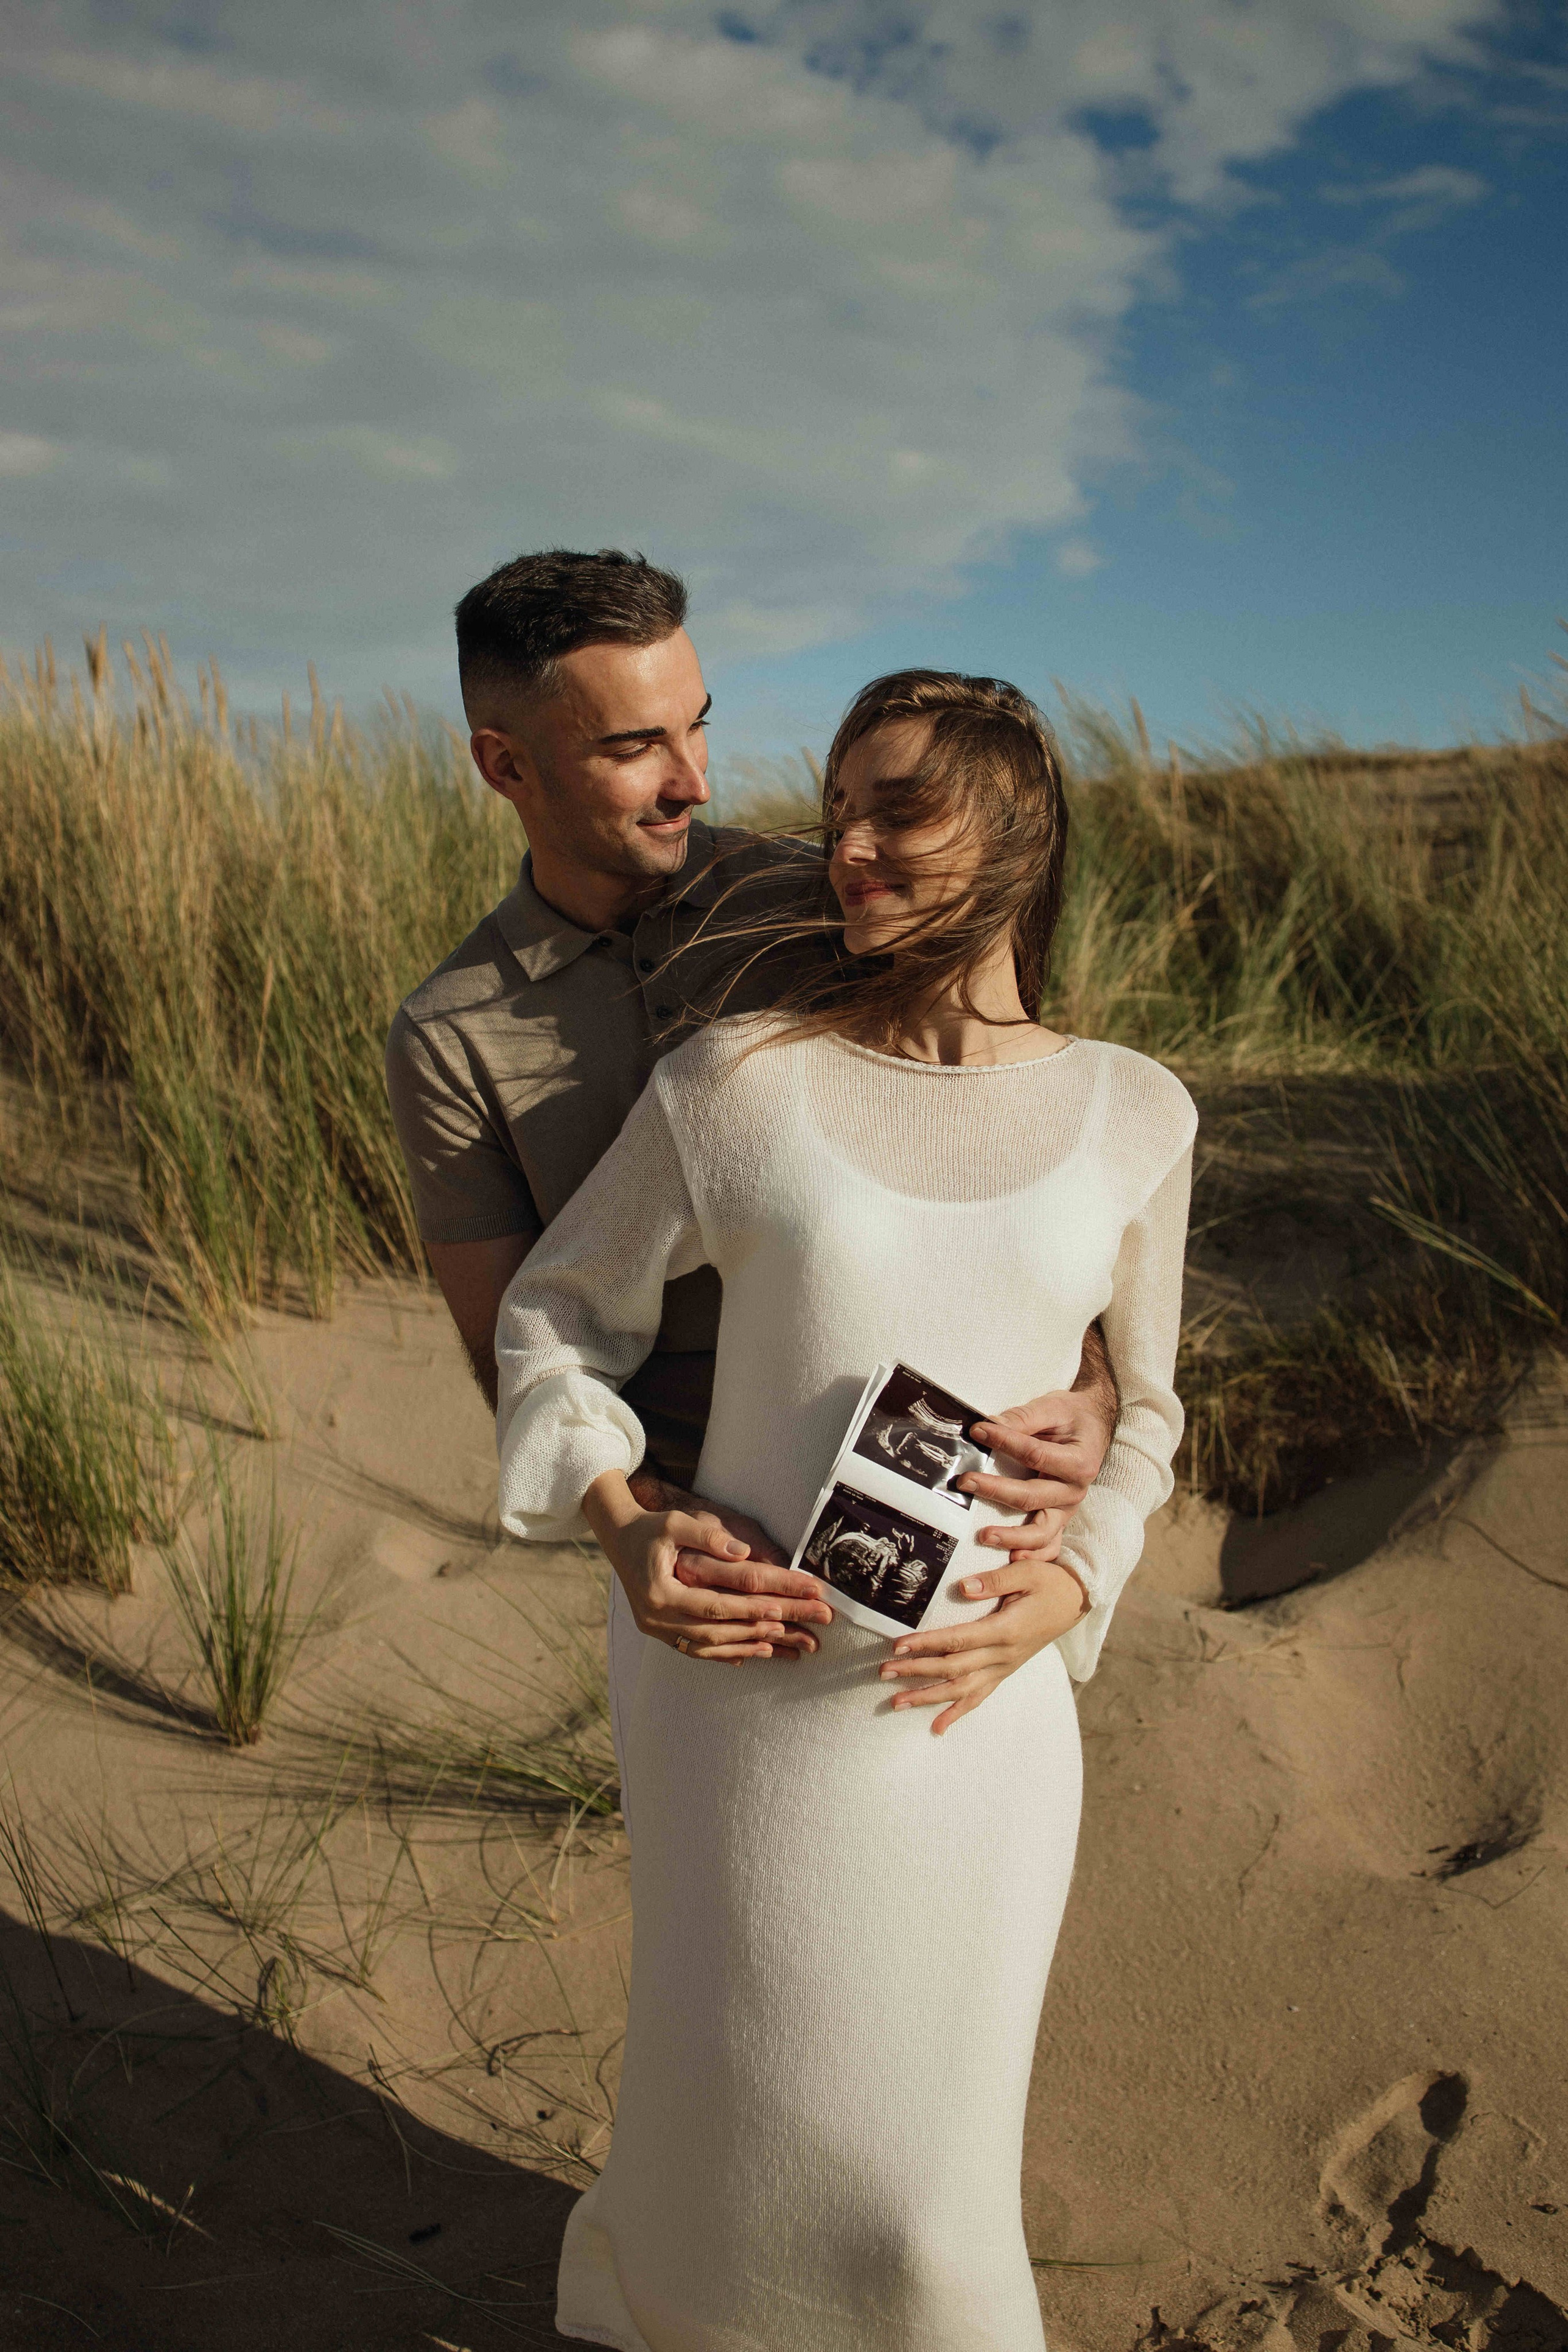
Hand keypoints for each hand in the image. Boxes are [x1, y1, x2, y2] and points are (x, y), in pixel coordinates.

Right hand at [585, 1471, 832, 1663]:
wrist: (618, 1541)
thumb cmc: (649, 1528)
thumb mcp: (675, 1522)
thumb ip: (707, 1536)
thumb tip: (744, 1552)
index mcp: (660, 1592)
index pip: (717, 1602)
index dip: (751, 1606)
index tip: (784, 1605)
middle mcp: (657, 1617)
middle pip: (719, 1628)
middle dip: (761, 1629)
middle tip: (800, 1629)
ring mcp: (657, 1629)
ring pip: (709, 1645)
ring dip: (747, 1645)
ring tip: (783, 1643)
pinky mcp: (660, 1633)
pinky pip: (697, 1650)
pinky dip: (727, 1653)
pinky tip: (753, 1653)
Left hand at [877, 1553, 1089, 1735]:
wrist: (1075, 1601)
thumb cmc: (1049, 1582)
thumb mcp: (1026, 1573)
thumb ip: (994, 1580)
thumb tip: (962, 1588)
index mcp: (1005, 1630)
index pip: (957, 1640)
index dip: (926, 1644)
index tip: (898, 1646)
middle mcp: (1002, 1655)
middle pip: (953, 1668)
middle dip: (916, 1671)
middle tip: (883, 1672)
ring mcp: (1004, 1667)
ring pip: (961, 1690)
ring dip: (928, 1697)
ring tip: (896, 1703)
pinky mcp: (1005, 1672)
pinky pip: (979, 1697)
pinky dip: (957, 1713)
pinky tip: (936, 1727)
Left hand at [961, 1384, 1113, 1566]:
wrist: (1093, 1427)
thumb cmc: (1071, 1417)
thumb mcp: (1052, 1408)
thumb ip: (1022, 1418)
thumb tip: (988, 1425)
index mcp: (1078, 1462)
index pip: (1035, 1454)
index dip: (1004, 1441)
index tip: (978, 1430)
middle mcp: (1075, 1491)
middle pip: (1032, 1497)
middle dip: (996, 1490)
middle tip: (965, 1481)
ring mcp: (1067, 1510)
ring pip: (1041, 1531)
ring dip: (1011, 1536)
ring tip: (983, 1535)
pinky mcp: (1059, 1521)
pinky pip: (1049, 1546)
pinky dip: (1032, 1556)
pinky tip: (1012, 1559)